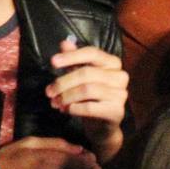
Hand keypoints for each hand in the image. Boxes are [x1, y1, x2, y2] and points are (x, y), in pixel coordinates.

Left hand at [46, 39, 127, 158]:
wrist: (102, 125)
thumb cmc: (91, 96)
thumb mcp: (80, 74)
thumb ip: (74, 59)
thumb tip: (64, 43)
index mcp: (112, 63)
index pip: (92, 53)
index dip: (71, 56)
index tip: (53, 62)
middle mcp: (120, 76)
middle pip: (86, 73)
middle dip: (63, 82)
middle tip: (49, 92)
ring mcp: (120, 94)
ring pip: (87, 90)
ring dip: (66, 96)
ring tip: (55, 103)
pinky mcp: (117, 111)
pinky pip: (90, 107)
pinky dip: (74, 108)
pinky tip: (66, 110)